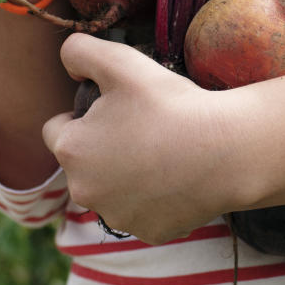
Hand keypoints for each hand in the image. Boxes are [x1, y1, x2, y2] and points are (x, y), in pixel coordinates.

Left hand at [41, 33, 246, 244]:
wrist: (227, 150)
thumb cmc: (172, 105)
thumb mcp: (121, 61)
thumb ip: (79, 51)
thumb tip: (67, 61)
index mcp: (71, 150)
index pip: (57, 129)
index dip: (83, 116)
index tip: (115, 110)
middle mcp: (84, 191)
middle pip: (83, 164)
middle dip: (102, 148)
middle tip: (142, 129)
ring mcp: (117, 216)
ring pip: (111, 191)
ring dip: (126, 176)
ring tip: (162, 153)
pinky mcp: (148, 232)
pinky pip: (143, 211)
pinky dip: (155, 198)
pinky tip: (177, 178)